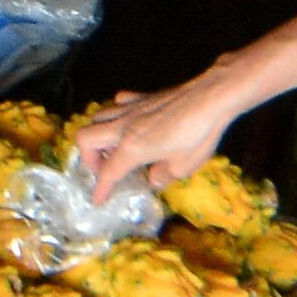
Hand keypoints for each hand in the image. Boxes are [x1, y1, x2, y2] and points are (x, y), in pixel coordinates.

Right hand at [67, 72, 241, 199]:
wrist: (210, 98)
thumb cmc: (198, 134)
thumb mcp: (182, 167)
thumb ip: (162, 176)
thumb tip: (153, 179)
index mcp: (131, 148)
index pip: (108, 172)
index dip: (101, 189)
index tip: (98, 200)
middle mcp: (123, 126)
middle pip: (85, 138)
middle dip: (89, 158)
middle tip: (103, 169)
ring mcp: (131, 108)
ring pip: (97, 117)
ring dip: (100, 135)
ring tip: (114, 148)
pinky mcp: (141, 97)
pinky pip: (118, 103)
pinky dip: (117, 114)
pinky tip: (130, 123)